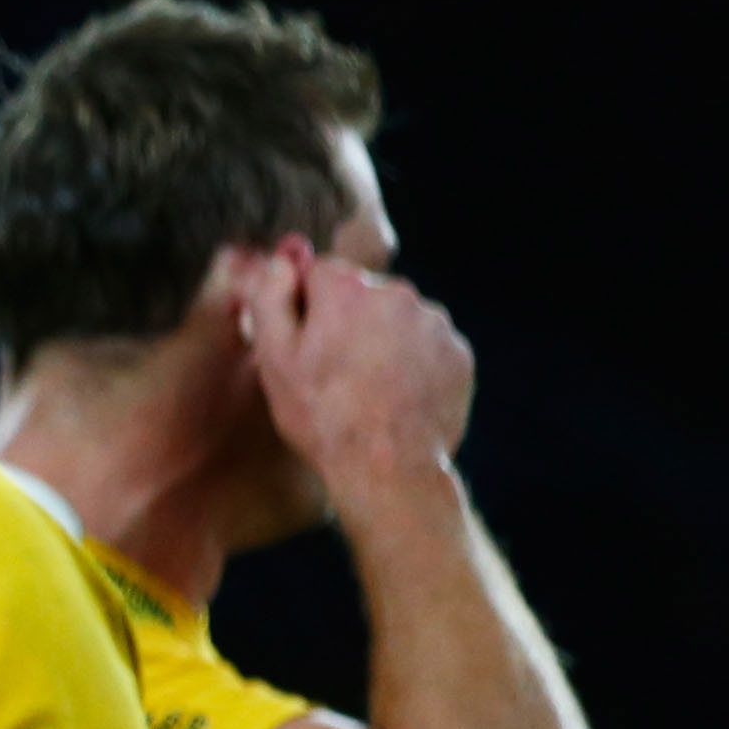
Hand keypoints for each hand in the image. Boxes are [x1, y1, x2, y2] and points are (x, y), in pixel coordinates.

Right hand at [234, 238, 474, 502]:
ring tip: (366, 393)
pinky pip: (427, 348)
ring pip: (397, 322)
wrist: (388, 468)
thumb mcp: (275, 360)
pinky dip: (412, 366)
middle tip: (333, 376)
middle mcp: (397, 292)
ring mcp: (434, 322)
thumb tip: (280, 260)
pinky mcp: (458, 353)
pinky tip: (394, 399)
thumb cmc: (323, 417)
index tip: (303, 346)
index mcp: (347, 288)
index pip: (319, 274)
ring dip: (381, 345)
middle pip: (362, 296)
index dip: (305, 310)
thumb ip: (271, 298)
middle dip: (347, 325)